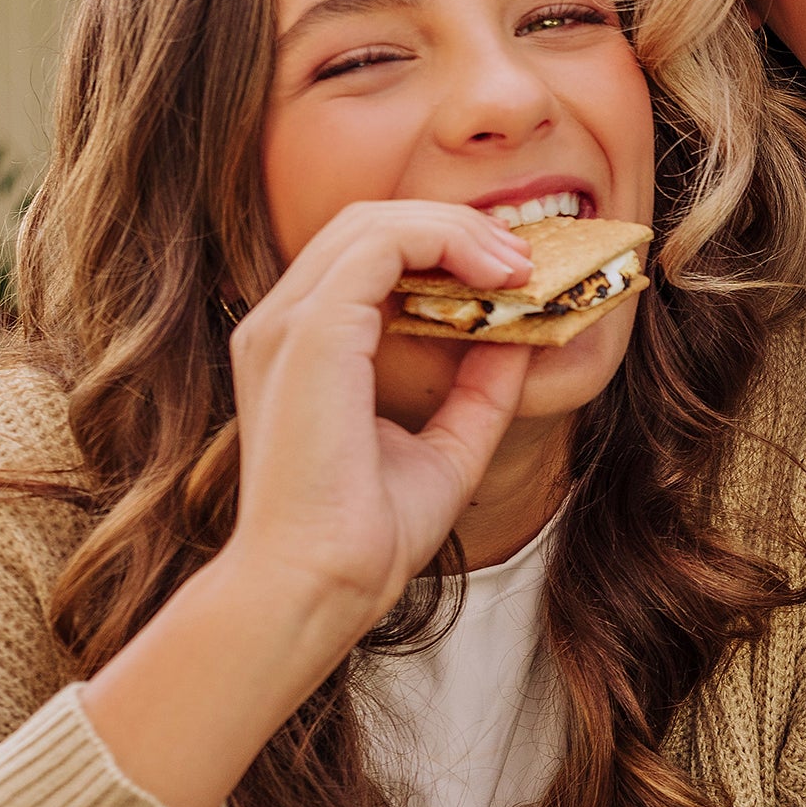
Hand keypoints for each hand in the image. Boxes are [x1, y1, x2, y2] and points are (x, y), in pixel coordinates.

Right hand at [221, 199, 536, 632]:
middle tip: (523, 259)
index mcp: (300, 349)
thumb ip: (477, 391)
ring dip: (457, 229)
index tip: (510, 274)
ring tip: (518, 263)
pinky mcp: (310, 331)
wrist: (319, 584)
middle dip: (453, 228)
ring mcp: (287, 322)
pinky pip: (381, 244)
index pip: (364, 257)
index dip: (439, 248)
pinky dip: (446, 242)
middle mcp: (281, 325)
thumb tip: (519, 337)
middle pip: (368, 225)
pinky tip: (496, 273)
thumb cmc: (364, 537)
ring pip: (375, 222)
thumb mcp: (445, 448)